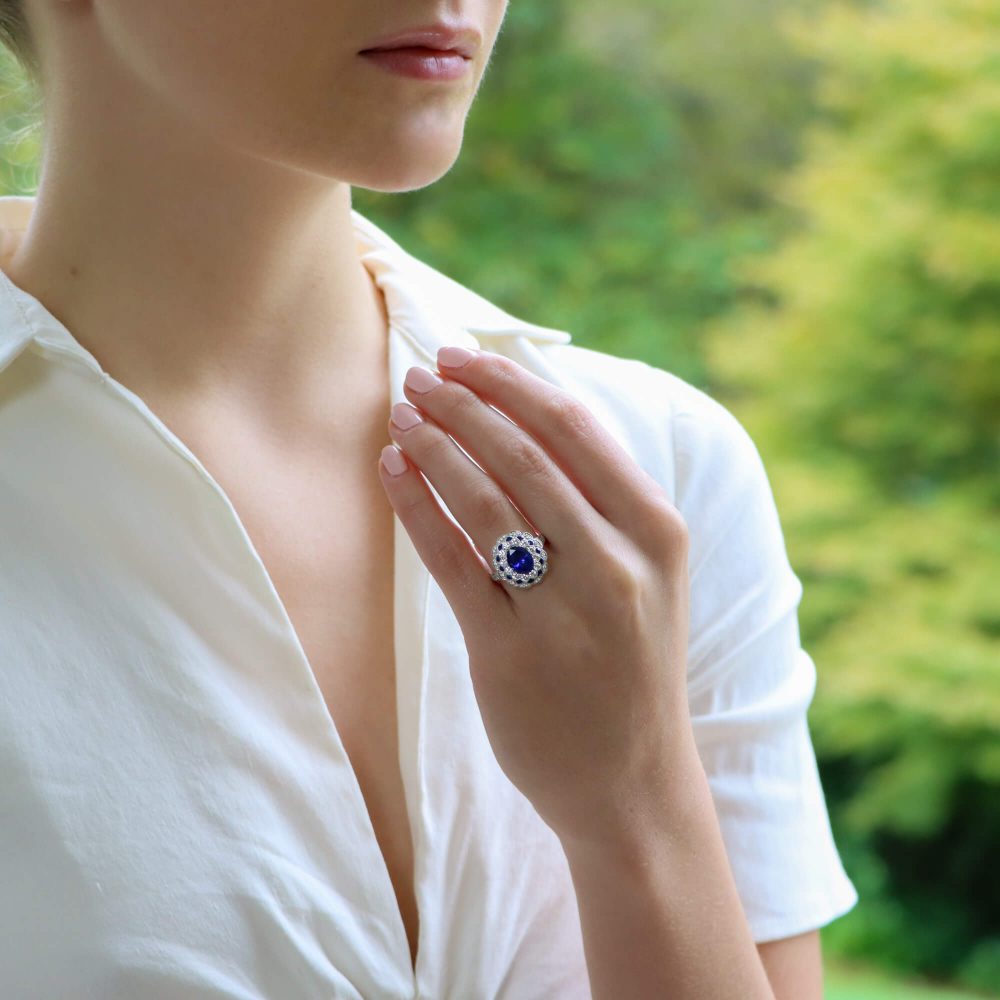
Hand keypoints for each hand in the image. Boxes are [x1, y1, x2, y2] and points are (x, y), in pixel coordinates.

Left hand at [378, 346, 692, 849]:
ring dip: (435, 444)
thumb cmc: (632, 662)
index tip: (464, 357)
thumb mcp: (648, 573)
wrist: (632, 780)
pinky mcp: (508, 653)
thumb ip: (602, 501)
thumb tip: (529, 414)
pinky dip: (416, 505)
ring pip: (485, 500)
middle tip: (420, 374)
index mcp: (657, 531)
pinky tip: (392, 469)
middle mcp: (617, 564)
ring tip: (401, 414)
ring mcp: (564, 611)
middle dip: (463, 403)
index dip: (510, 383)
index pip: (575, 427)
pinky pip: (451, 561)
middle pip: (524, 455)